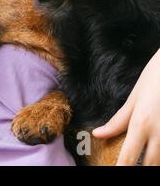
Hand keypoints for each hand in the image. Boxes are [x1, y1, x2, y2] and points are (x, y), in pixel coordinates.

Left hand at [92, 48, 159, 165]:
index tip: (113, 172)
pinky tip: (157, 152)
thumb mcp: (134, 98)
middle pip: (151, 165)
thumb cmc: (155, 78)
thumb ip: (117, 121)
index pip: (128, 157)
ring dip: (153, 162)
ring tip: (143, 160)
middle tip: (129, 165)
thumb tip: (97, 134)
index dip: (120, 168)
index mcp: (141, 124)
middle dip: (141, 169)